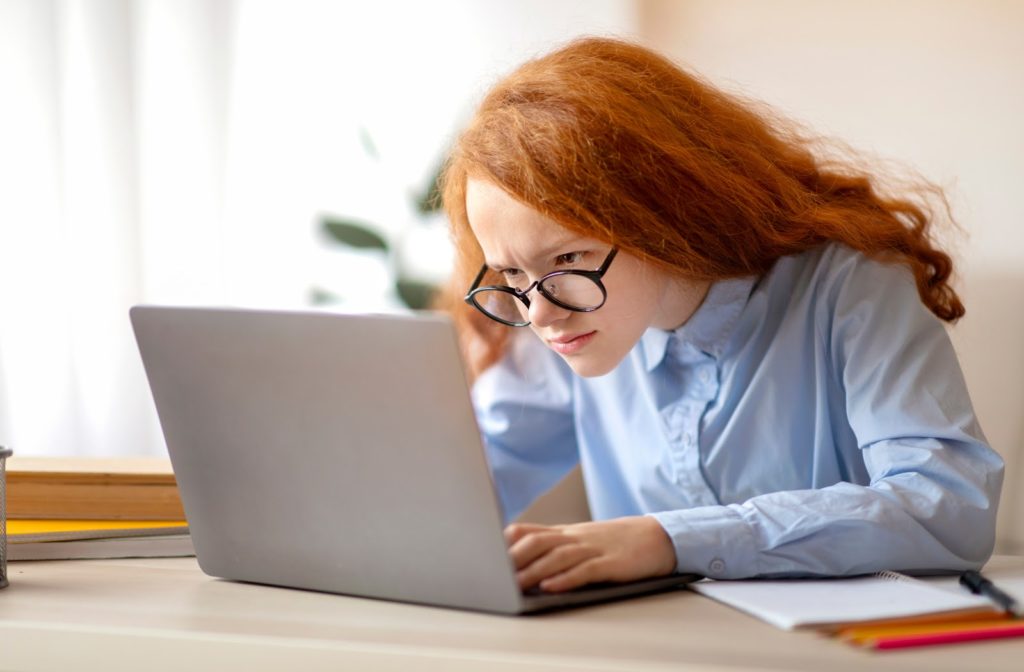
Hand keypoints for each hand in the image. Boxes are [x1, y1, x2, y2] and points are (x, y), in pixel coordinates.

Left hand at [504, 516, 676, 592]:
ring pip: (558, 556)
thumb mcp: (582, 539)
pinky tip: (551, 587)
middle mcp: (576, 537)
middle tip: (494, 573)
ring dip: (534, 570)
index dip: (506, 541)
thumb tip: (520, 554)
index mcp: (566, 532)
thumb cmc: (616, 542)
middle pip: (538, 542)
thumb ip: (555, 545)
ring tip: (515, 584)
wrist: (658, 537)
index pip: (529, 530)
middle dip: (514, 557)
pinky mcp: (611, 564)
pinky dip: (566, 578)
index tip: (484, 554)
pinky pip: (585, 570)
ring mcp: (594, 548)